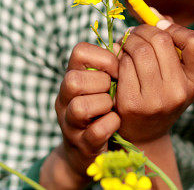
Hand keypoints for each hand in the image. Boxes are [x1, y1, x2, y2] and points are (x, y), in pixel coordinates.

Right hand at [53, 42, 120, 179]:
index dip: (103, 58)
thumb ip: (110, 65)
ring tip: (113, 107)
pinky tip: (117, 122)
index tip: (117, 70)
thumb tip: (128, 44)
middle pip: (73, 80)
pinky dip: (110, 124)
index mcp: (72, 77)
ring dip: (103, 105)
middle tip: (113, 90)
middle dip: (101, 84)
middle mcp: (64, 99)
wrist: (89, 150)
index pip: (79, 52)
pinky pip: (95, 131)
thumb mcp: (102, 83)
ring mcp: (70, 123)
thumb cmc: (102, 108)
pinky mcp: (81, 145)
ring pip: (80, 107)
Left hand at [115, 22, 193, 143]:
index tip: (164, 30)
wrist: (144, 134)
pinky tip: (119, 60)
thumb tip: (151, 13)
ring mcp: (156, 100)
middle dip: (144, 30)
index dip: (178, 29)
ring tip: (126, 44)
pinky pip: (123, 64)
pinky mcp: (132, 103)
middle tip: (136, 33)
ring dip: (129, 41)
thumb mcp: (176, 71)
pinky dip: (118, 56)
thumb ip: (170, 39)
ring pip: (140, 50)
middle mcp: (180, 92)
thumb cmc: (161, 91)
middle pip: (162, 40)